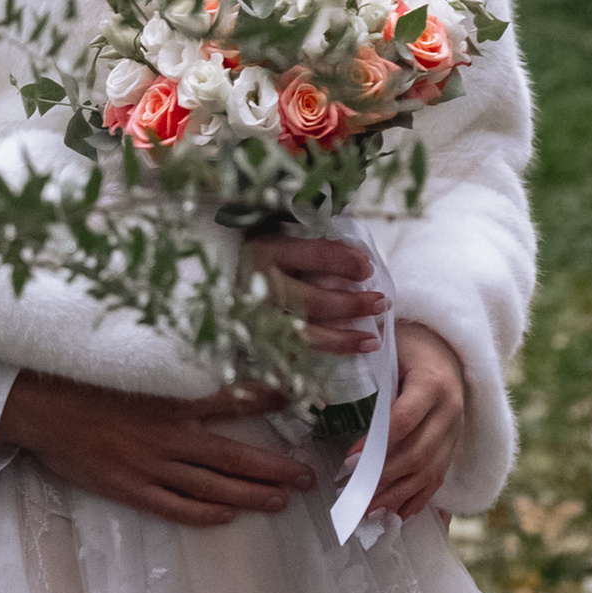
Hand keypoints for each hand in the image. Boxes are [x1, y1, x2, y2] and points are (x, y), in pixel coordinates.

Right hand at [0, 372, 315, 528]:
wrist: (38, 408)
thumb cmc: (84, 381)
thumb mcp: (135, 365)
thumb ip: (174, 367)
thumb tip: (214, 357)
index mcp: (172, 399)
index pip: (236, 399)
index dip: (271, 399)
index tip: (301, 399)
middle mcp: (170, 436)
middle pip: (236, 457)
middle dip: (276, 469)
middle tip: (306, 477)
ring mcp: (152, 466)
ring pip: (214, 487)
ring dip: (252, 496)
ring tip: (282, 501)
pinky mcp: (131, 488)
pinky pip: (176, 507)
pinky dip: (204, 513)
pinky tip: (227, 516)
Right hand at [243, 229, 386, 361]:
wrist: (210, 279)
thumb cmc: (251, 256)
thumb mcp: (277, 239)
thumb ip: (315, 247)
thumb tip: (360, 256)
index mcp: (265, 252)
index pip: (315, 256)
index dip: (346, 262)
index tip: (369, 269)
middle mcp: (260, 287)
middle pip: (314, 301)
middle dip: (352, 304)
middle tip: (381, 302)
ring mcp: (256, 319)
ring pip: (306, 334)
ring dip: (344, 339)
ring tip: (374, 339)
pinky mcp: (256, 341)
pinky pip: (296, 352)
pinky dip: (326, 353)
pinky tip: (350, 351)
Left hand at [347, 323, 467, 523]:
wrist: (448, 346)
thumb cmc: (408, 343)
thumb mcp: (390, 346)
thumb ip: (368, 369)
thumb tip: (329, 393)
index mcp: (433, 382)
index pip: (405, 419)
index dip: (377, 444)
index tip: (348, 461)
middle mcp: (451, 410)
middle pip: (418, 453)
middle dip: (384, 478)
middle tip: (352, 492)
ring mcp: (456, 430)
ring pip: (429, 471)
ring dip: (398, 495)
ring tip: (369, 511)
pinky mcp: (455, 444)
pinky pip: (439, 477)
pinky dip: (418, 498)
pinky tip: (397, 514)